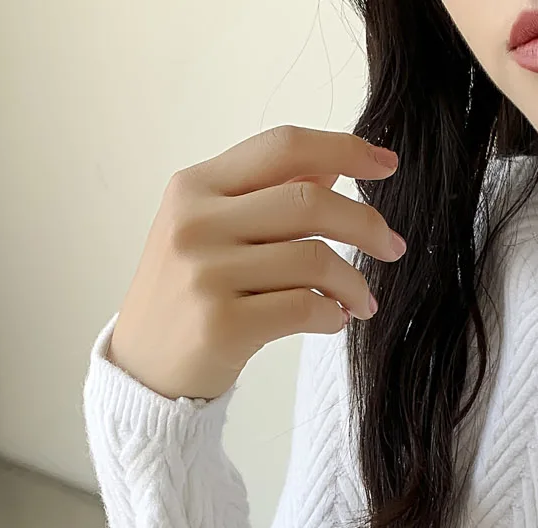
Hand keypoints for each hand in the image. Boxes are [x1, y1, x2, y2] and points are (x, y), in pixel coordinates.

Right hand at [107, 126, 406, 401]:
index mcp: (195, 187)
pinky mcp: (222, 325)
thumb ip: (268, 195)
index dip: (344, 149)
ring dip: (354, 284)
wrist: (144, 369)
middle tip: (393, 248)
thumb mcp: (213, 231)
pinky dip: (333, 316)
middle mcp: (196, 222)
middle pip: (309, 201)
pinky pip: (305, 309)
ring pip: (314, 260)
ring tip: (362, 302)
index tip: (387, 165)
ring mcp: (205, 273)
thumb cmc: (189, 296)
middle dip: (367, 224)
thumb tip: (333, 165)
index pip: (283, 147)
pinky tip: (335, 320)